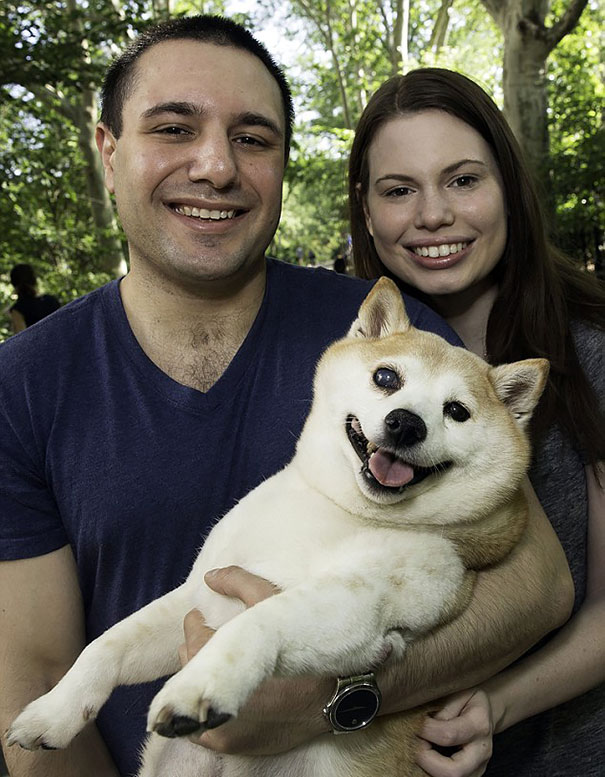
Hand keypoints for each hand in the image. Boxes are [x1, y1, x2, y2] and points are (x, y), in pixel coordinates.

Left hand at [179, 566, 330, 754]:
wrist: (337, 692)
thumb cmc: (304, 640)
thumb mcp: (272, 601)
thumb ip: (238, 582)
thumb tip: (209, 576)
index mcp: (216, 656)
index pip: (192, 633)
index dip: (200, 622)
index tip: (208, 617)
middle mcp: (210, 696)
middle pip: (190, 661)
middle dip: (202, 646)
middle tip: (220, 638)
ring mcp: (216, 725)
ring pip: (194, 696)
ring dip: (205, 677)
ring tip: (228, 665)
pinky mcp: (226, 744)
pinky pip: (199, 729)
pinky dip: (209, 711)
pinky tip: (228, 696)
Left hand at [415, 689, 493, 776]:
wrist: (486, 712)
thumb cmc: (469, 698)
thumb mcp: (459, 692)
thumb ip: (443, 707)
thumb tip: (424, 723)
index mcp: (479, 724)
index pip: (448, 735)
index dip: (426, 731)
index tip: (413, 723)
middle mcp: (482, 751)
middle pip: (454, 771)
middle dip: (426, 760)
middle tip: (413, 743)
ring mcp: (479, 767)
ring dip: (428, 769)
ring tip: (417, 750)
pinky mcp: (472, 775)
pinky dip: (432, 772)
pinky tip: (424, 758)